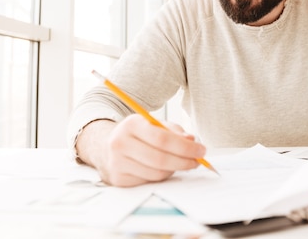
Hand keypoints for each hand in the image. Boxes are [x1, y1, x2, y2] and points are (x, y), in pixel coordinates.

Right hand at [76, 116, 205, 186]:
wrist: (106, 145)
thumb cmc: (137, 134)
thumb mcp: (153, 124)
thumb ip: (174, 131)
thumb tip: (192, 141)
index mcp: (131, 125)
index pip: (163, 139)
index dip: (185, 147)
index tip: (201, 150)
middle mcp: (120, 143)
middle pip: (160, 159)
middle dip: (184, 162)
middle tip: (197, 161)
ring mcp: (117, 163)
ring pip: (157, 173)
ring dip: (174, 170)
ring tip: (180, 163)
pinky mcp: (119, 179)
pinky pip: (149, 181)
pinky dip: (162, 176)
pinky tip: (164, 169)